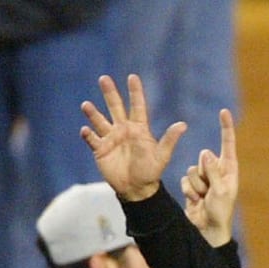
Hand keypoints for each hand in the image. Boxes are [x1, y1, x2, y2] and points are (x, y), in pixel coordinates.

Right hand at [81, 75, 187, 201]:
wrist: (137, 189)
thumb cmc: (151, 171)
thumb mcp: (162, 155)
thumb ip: (169, 139)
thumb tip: (183, 125)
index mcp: (138, 128)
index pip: (137, 106)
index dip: (135, 92)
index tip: (132, 77)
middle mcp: (123, 130)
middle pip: (115, 107)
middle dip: (110, 93)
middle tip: (104, 78)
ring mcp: (111, 139)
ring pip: (100, 121)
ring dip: (93, 113)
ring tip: (86, 105)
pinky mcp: (101, 151)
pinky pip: (93, 140)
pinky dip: (88, 135)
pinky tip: (85, 130)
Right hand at [181, 109, 238, 246]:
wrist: (208, 229)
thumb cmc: (220, 211)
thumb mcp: (220, 190)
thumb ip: (213, 170)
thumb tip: (206, 151)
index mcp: (229, 169)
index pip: (227, 144)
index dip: (225, 127)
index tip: (223, 112)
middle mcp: (216, 171)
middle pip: (203, 159)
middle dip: (202, 174)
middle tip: (209, 191)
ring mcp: (204, 178)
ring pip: (191, 170)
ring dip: (195, 185)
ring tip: (203, 198)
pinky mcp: (192, 186)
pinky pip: (184, 179)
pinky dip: (188, 191)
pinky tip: (195, 201)